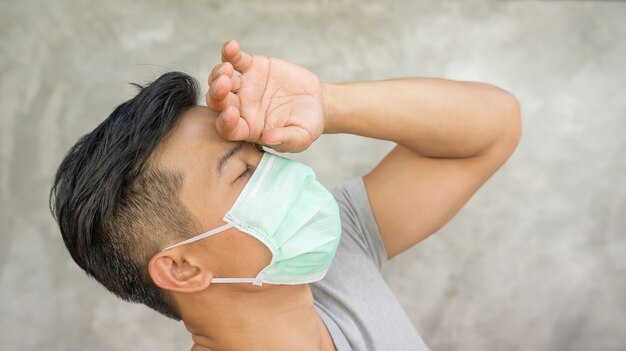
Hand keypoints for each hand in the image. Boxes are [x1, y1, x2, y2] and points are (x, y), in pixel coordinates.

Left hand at [206, 40, 325, 152]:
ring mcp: (244, 86)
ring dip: (218, 74)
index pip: (229, 128)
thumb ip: (286, 140)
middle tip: (223, 85)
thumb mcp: (301, 136)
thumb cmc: (307, 124)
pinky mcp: (252, 67)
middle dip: (217, 94)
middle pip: (218, 102)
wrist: (316, 101)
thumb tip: (269, 139)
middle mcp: (240, 107)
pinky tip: (231, 46)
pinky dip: (230, 53)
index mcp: (247, 128)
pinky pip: (236, 59)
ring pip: (221, 79)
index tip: (230, 114)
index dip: (226, 122)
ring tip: (227, 69)